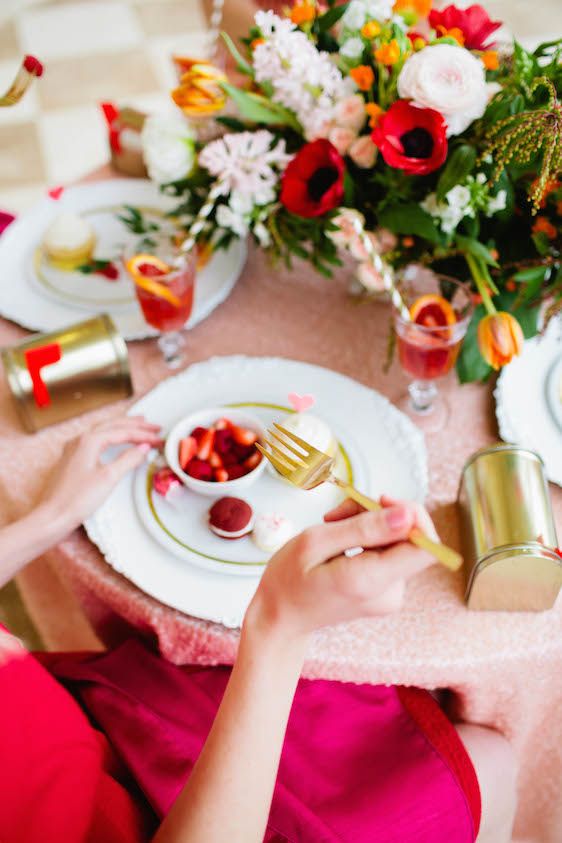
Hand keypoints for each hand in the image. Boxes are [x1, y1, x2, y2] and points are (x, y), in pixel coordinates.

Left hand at [39, 415, 161, 532]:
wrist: (53, 516)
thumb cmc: (75, 499)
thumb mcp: (109, 478)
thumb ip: (128, 459)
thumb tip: (143, 448)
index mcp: (89, 441)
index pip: (123, 432)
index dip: (143, 435)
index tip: (158, 438)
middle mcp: (79, 441)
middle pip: (113, 425)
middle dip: (135, 425)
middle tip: (153, 426)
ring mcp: (74, 450)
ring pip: (103, 430)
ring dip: (123, 427)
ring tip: (138, 425)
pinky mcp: (72, 460)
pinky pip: (95, 440)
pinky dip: (111, 436)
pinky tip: (114, 440)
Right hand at [246, 496, 438, 642]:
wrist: (281, 616)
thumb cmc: (289, 580)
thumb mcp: (315, 542)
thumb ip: (364, 528)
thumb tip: (407, 515)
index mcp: (370, 581)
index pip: (426, 548)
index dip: (413, 515)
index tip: (381, 502)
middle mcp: (389, 593)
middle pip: (410, 538)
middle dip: (380, 513)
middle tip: (341, 511)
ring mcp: (390, 594)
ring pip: (397, 540)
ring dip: (369, 523)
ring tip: (333, 525)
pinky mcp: (387, 590)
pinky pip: (388, 551)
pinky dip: (368, 537)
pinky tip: (341, 539)